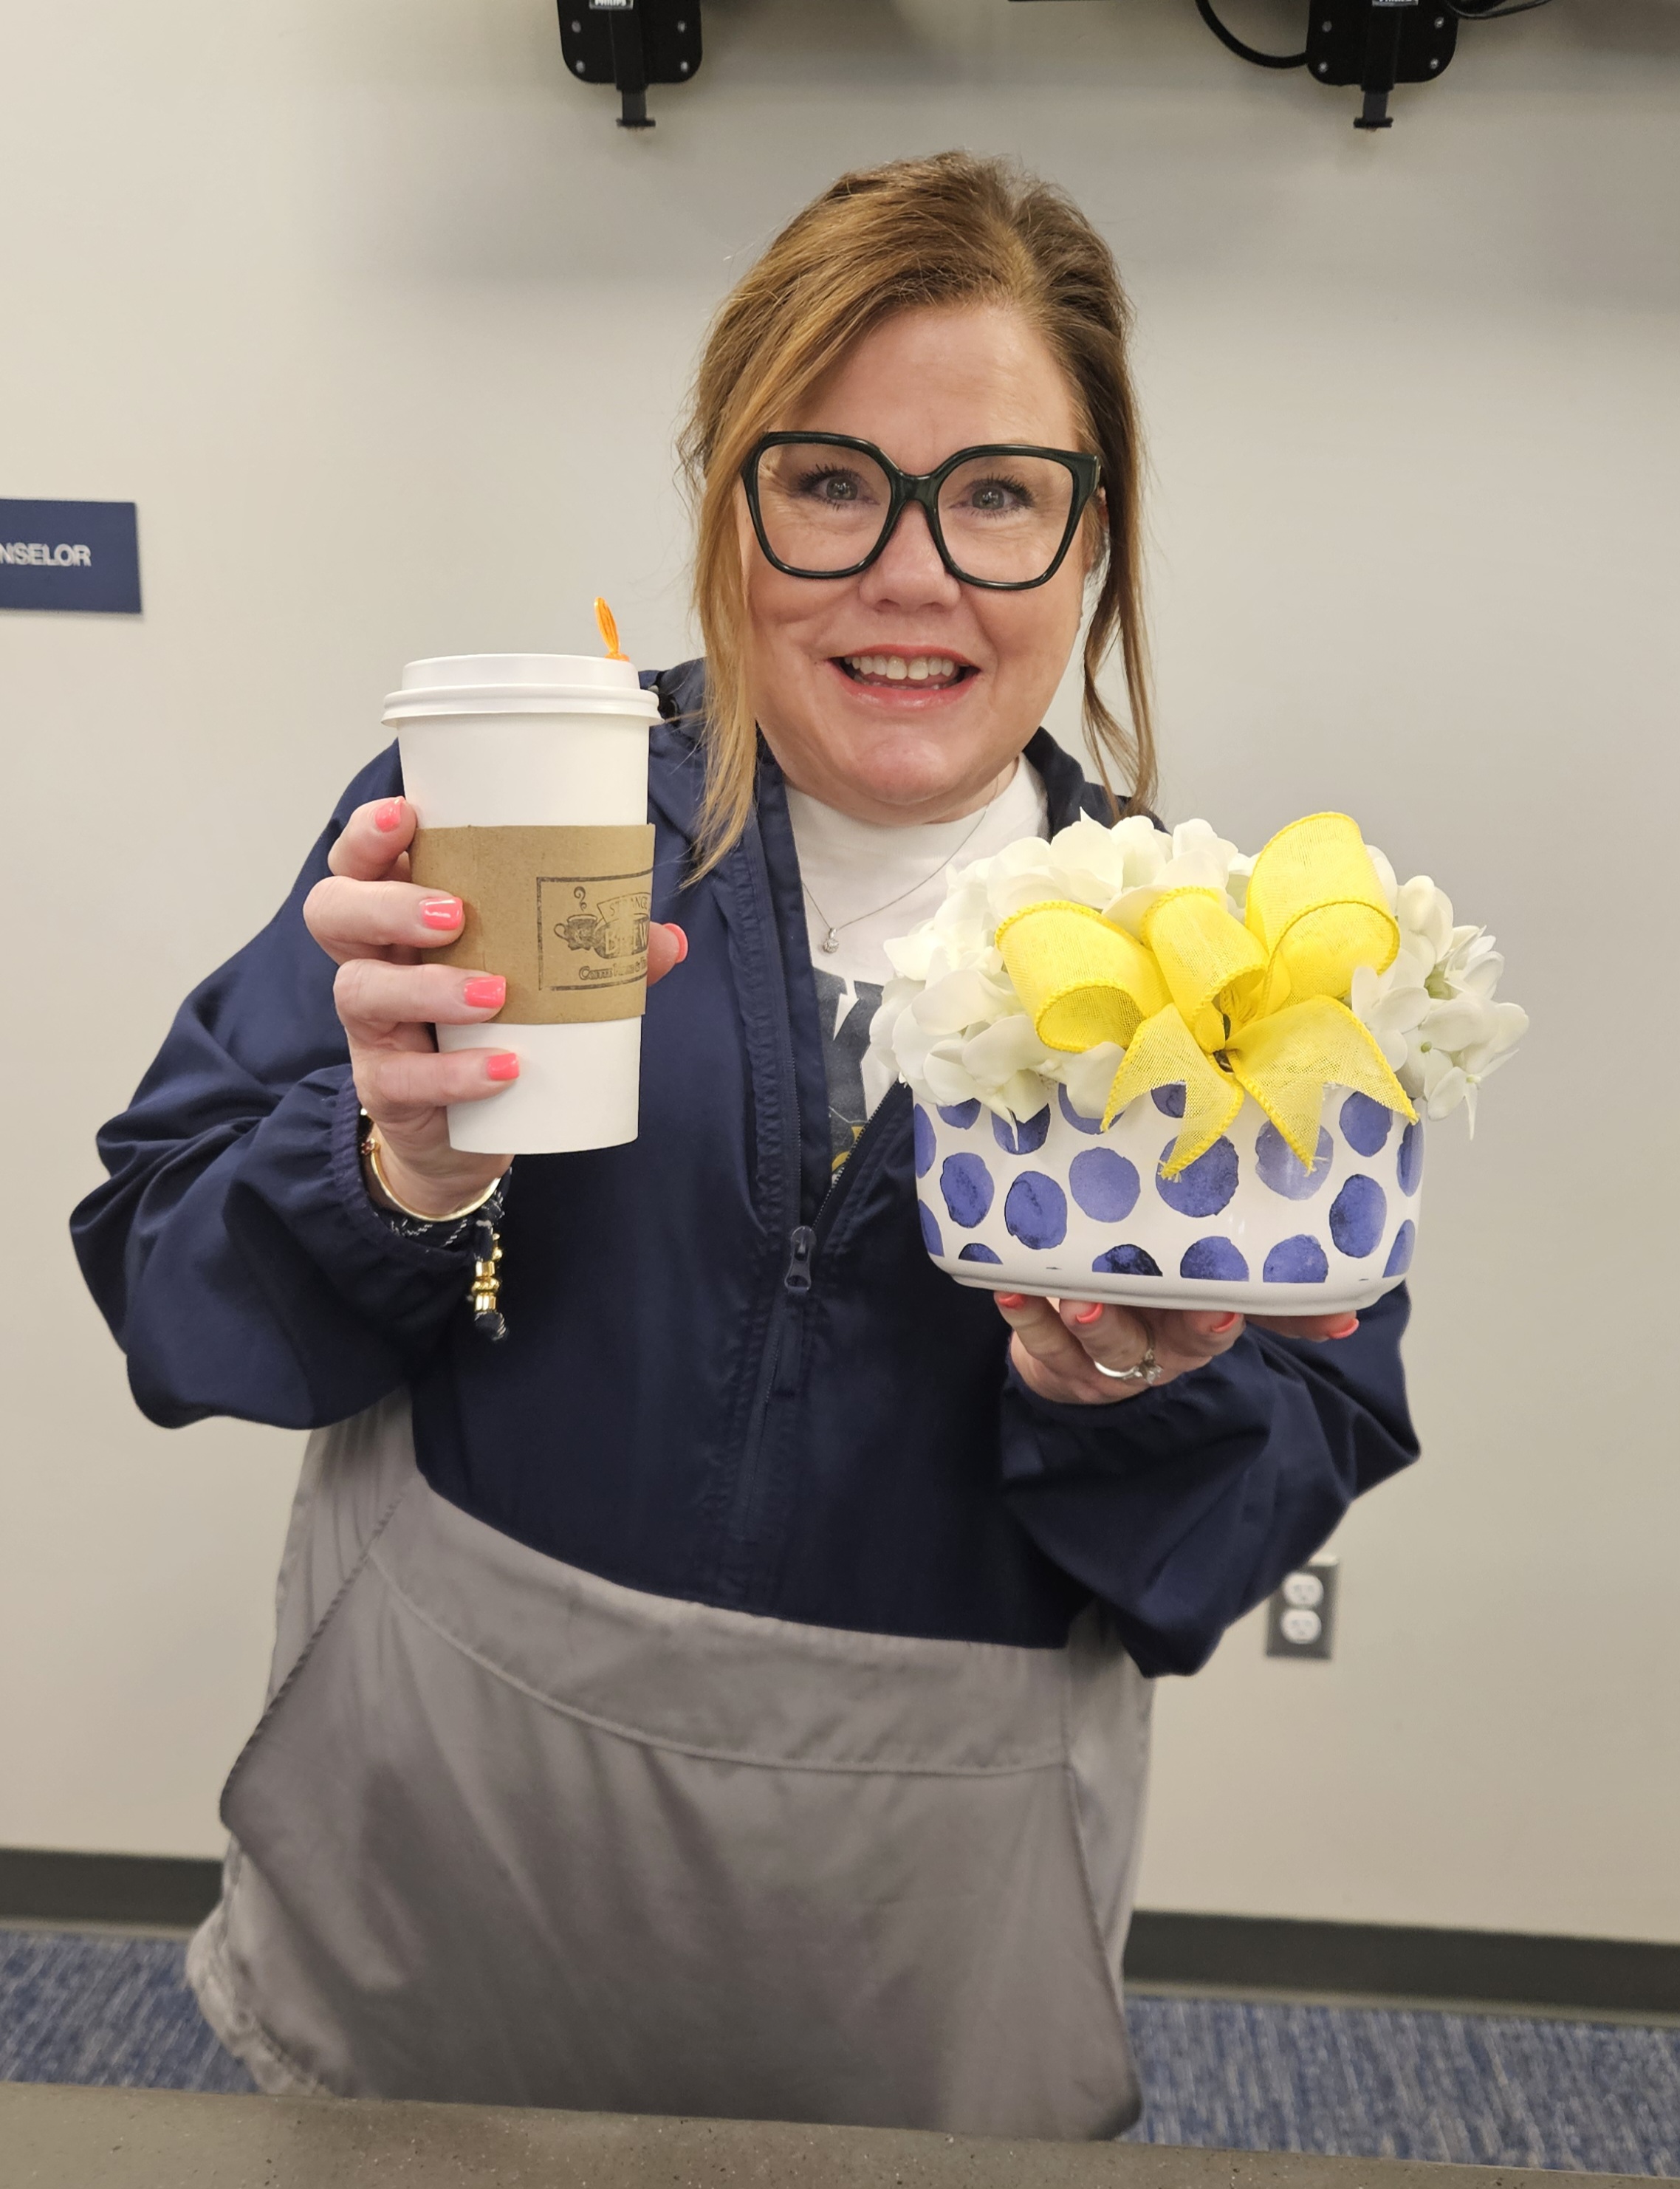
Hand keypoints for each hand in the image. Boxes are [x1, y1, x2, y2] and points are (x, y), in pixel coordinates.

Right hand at [304, 795, 685, 1217]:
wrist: (465, 1132)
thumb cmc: (495, 1028)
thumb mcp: (541, 981)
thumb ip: (600, 956)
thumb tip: (667, 940)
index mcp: (400, 915)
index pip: (359, 860)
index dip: (370, 834)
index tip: (408, 813)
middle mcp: (373, 960)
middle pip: (333, 910)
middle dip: (387, 902)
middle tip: (454, 912)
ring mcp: (372, 1027)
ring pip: (360, 990)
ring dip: (426, 987)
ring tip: (494, 994)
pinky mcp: (387, 1087)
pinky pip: (402, 1077)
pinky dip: (454, 1073)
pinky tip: (503, 1069)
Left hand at [994, 1293, 1361, 1406]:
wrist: (1079, 1353)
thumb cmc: (1150, 1305)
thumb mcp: (1211, 1298)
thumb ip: (1273, 1300)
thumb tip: (1352, 1313)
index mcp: (1200, 1326)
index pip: (1221, 1323)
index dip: (1222, 1319)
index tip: (1222, 1308)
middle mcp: (1158, 1345)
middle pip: (1165, 1338)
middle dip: (1155, 1324)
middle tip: (1136, 1296)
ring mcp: (1106, 1356)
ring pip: (1102, 1343)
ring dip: (1089, 1320)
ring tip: (1073, 1296)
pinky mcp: (1056, 1360)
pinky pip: (1039, 1342)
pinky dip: (1025, 1317)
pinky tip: (1011, 1290)